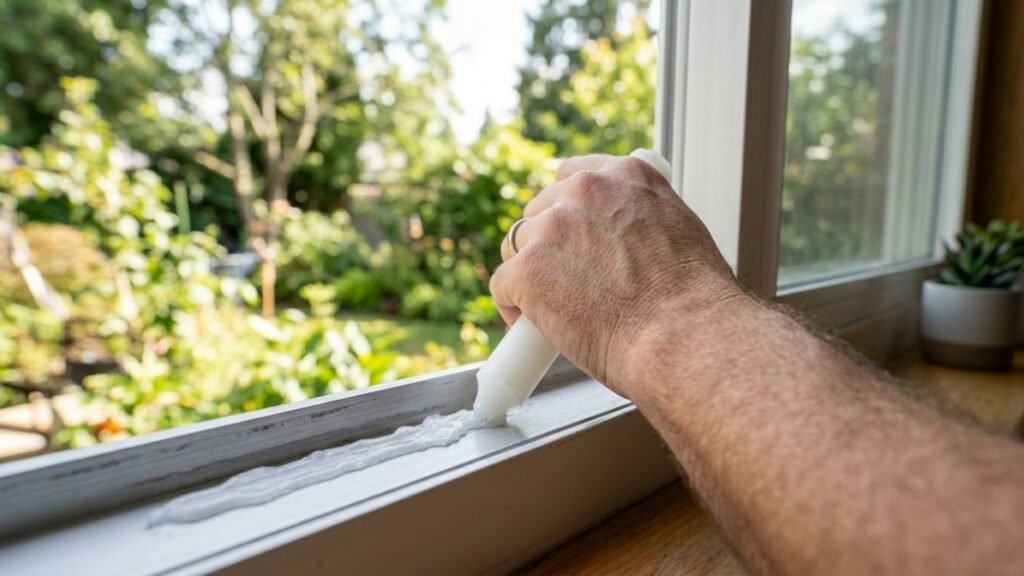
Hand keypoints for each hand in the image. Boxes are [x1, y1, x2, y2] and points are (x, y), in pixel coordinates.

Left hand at [490, 154, 742, 396]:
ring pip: (517, 247)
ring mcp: (552, 228)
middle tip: (563, 280)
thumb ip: (644, 221)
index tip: (569, 234)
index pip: (574, 175)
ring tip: (548, 307)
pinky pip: (503, 284)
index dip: (566, 208)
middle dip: (546, 244)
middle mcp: (586, 190)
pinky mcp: (527, 269)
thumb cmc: (694, 301)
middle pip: (540, 211)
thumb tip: (627, 240)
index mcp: (626, 175)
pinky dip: (513, 306)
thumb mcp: (681, 231)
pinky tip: (530, 323)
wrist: (684, 335)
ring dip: (528, 273)